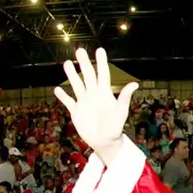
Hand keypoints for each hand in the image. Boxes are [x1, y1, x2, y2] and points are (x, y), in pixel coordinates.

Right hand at [54, 48, 140, 168]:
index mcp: (104, 93)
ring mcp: (84, 102)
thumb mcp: (121, 111)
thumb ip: (125, 97)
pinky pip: (68, 101)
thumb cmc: (115, 127)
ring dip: (72, 75)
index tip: (99, 50)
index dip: (101, 62)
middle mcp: (93, 94)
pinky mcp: (76, 111)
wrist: (105, 142)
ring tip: (67, 63)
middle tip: (79, 50)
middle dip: (84, 63)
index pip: (103, 74)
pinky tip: (57, 89)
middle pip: (88, 75)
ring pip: (76, 85)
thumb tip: (135, 84)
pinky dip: (62, 96)